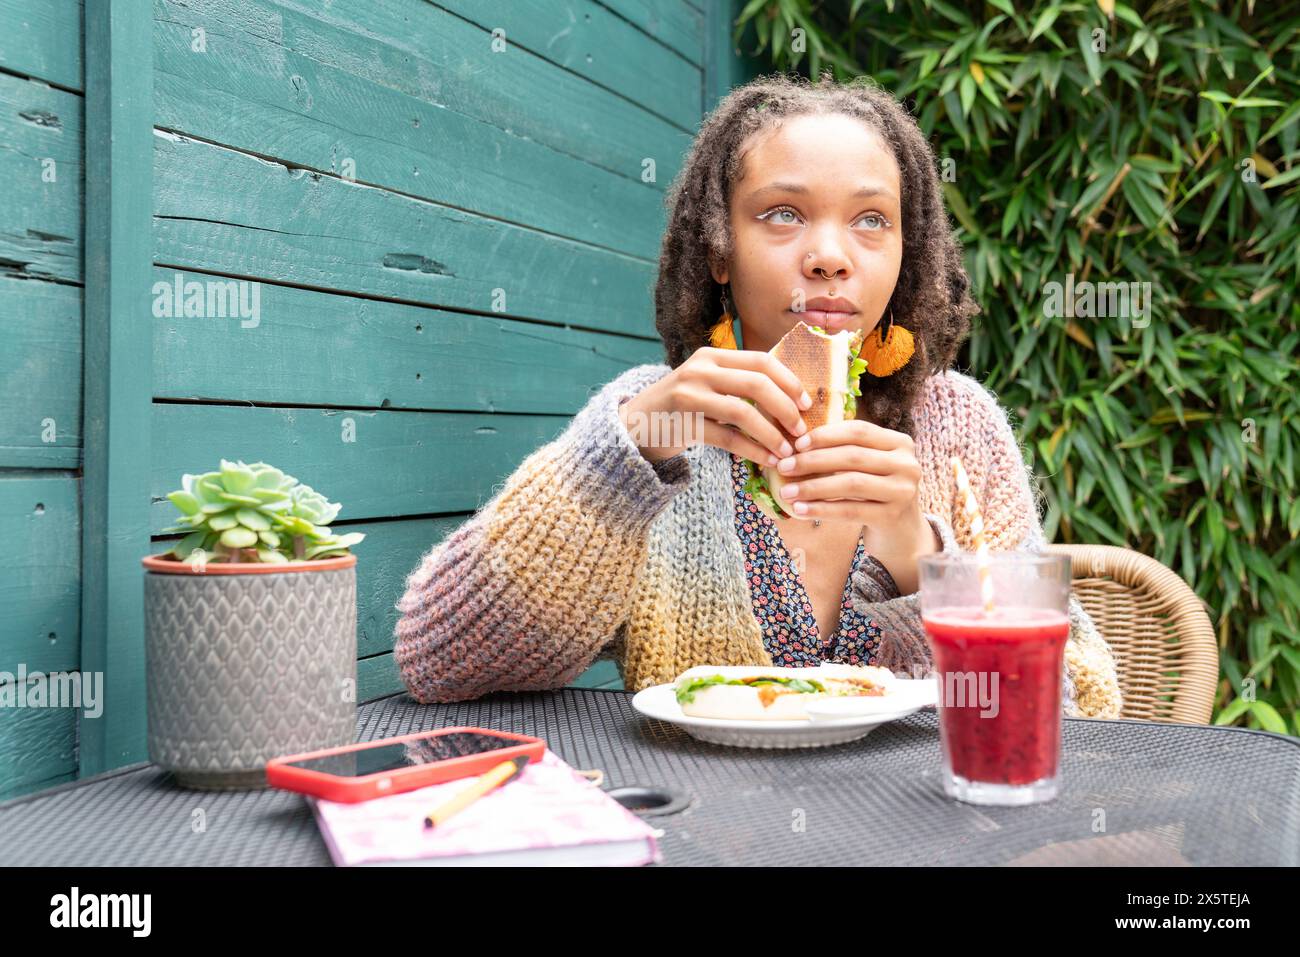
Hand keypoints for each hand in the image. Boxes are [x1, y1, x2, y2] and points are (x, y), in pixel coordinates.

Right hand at [618, 347, 812, 464]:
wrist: (635, 425)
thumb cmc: (681, 408)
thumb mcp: (708, 384)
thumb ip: (739, 383)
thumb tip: (791, 397)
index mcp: (713, 355)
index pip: (761, 360)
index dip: (789, 381)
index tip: (806, 404)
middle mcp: (700, 369)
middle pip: (756, 384)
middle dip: (785, 408)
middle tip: (801, 431)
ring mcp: (689, 395)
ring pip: (743, 412)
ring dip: (771, 434)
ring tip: (787, 451)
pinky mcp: (682, 423)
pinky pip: (727, 438)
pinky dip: (752, 450)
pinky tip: (766, 460)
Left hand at [773, 419, 922, 526]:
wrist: (901, 533)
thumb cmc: (876, 493)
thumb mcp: (869, 467)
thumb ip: (845, 451)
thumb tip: (797, 446)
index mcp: (900, 443)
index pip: (858, 431)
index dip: (825, 435)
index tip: (797, 444)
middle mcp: (907, 465)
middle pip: (852, 456)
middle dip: (813, 461)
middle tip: (783, 466)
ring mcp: (902, 492)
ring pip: (850, 483)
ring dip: (813, 487)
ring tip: (787, 492)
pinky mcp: (892, 517)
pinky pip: (850, 510)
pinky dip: (821, 509)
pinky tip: (800, 510)